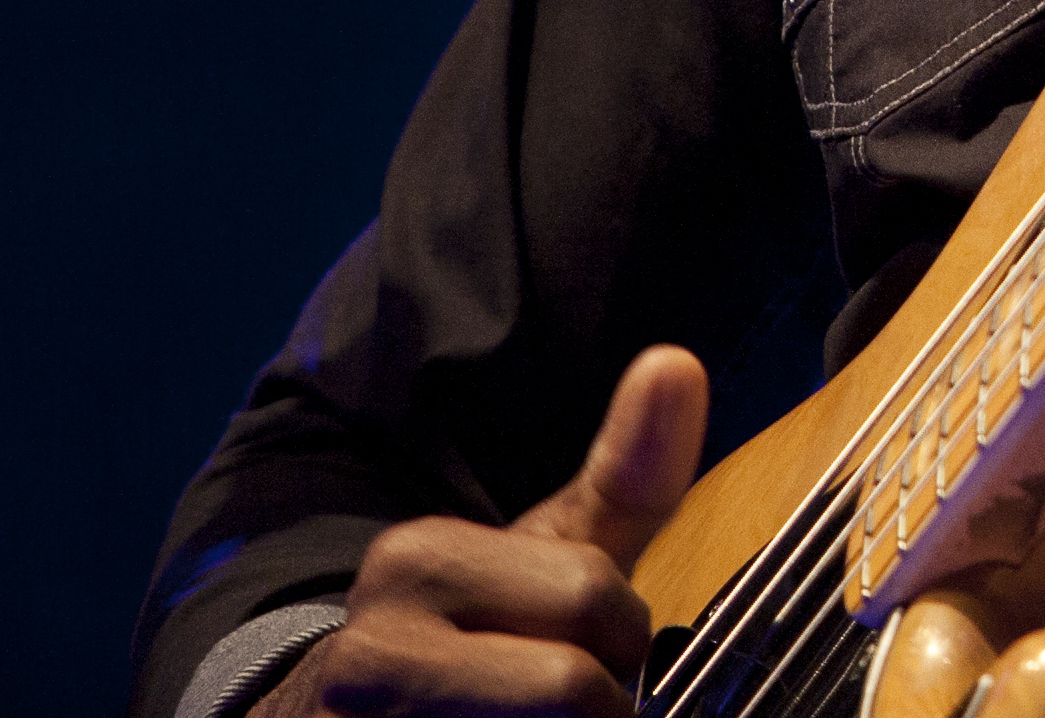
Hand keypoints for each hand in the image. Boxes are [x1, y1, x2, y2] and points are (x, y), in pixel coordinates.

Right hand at [261, 349, 704, 717]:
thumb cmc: (477, 638)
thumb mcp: (545, 556)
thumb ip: (626, 474)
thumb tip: (676, 361)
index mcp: (417, 560)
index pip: (597, 607)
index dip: (618, 645)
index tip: (576, 649)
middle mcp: (368, 653)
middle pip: (573, 694)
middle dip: (594, 708)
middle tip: (551, 706)